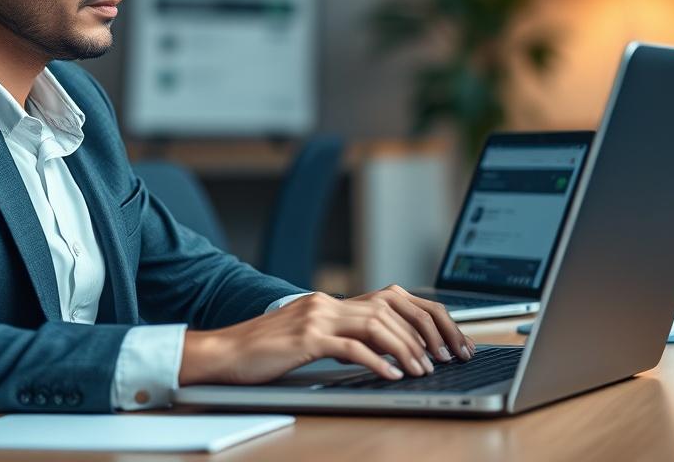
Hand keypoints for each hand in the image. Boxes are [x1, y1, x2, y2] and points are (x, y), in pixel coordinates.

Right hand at [178, 285, 475, 385]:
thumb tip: (385, 351)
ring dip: (405, 348)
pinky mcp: (306, 338)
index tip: (448, 340)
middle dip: (425, 333)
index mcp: (332, 301)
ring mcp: (316, 317)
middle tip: (446, 357)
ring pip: (376, 324)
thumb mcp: (310, 338)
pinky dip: (377, 360)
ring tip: (422, 369)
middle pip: (391, 307)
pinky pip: (350, 346)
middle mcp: (328, 302)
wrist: (226, 352)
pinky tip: (391, 374)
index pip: (392, 297)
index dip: (426, 317)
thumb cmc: (266, 352)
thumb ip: (342, 336)